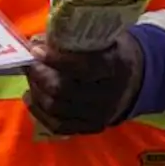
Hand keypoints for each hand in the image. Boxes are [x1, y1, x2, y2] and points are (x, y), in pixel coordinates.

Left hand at [22, 32, 143, 135]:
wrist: (134, 80)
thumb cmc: (112, 53)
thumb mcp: (104, 38)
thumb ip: (77, 38)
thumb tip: (40, 40)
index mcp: (113, 67)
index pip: (83, 67)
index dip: (57, 59)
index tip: (37, 49)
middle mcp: (107, 94)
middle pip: (64, 89)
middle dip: (40, 75)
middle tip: (30, 63)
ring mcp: (98, 114)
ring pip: (57, 108)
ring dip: (37, 91)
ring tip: (31, 76)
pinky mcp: (90, 127)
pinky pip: (58, 125)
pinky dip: (39, 112)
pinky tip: (31, 96)